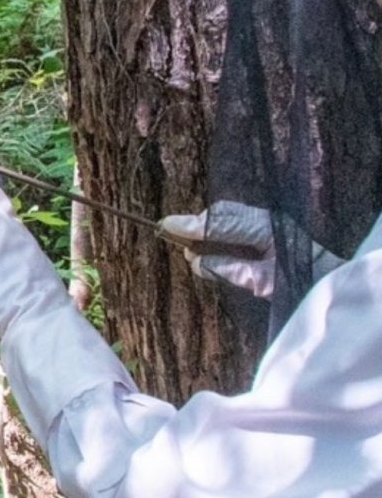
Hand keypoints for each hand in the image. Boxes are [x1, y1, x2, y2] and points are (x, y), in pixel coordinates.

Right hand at [159, 203, 345, 299]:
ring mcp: (268, 221)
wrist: (331, 282)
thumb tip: (195, 260)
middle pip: (222, 213)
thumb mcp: (265, 282)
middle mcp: (266, 219)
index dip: (193, 225)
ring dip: (205, 228)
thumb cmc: (301, 284)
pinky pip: (235, 221)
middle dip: (196, 224)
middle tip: (172, 235)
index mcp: (267, 229)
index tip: (166, 226)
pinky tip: (207, 244)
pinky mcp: (268, 227)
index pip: (223, 222)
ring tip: (188, 243)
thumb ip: (230, 269)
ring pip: (227, 215)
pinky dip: (216, 230)